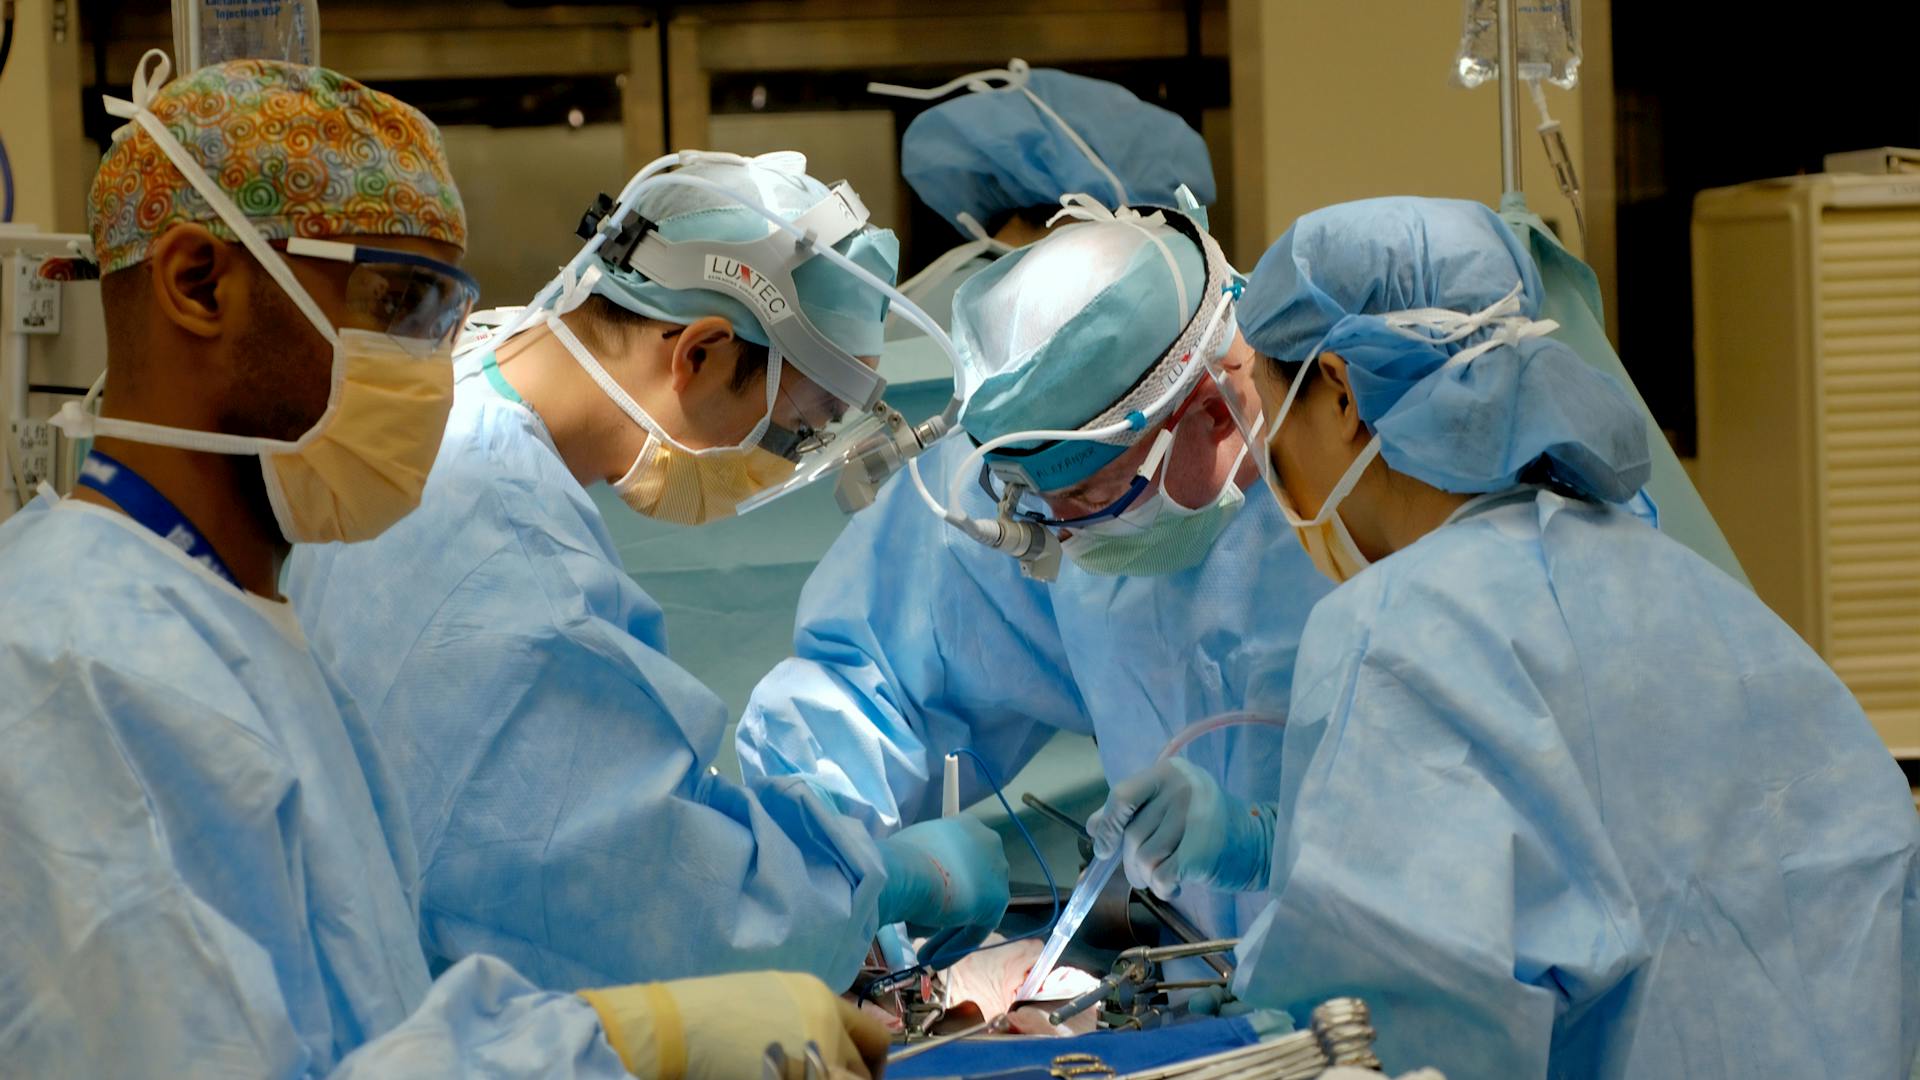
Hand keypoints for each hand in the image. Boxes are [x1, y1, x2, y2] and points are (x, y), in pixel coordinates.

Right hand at [580, 970, 888, 1078]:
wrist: (671, 1027)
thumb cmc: (708, 1016)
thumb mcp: (767, 1005)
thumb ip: (804, 1023)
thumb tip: (823, 1055)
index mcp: (820, 999)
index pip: (873, 1038)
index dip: (869, 1066)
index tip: (852, 1079)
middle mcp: (827, 1023)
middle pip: (863, 1071)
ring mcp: (814, 1053)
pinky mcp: (797, 1076)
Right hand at [877, 816, 1010, 967]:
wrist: (905, 870)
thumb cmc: (898, 858)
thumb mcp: (911, 852)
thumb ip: (924, 864)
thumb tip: (916, 887)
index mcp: (967, 825)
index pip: (960, 859)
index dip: (943, 885)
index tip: (924, 901)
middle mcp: (988, 843)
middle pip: (971, 883)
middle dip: (949, 909)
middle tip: (924, 931)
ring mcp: (996, 871)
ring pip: (973, 908)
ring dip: (949, 933)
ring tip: (925, 954)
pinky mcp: (997, 901)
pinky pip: (975, 929)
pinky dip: (955, 946)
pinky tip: (936, 961)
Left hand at [1086, 758, 1275, 899]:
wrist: (1259, 843)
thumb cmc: (1206, 825)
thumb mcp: (1170, 806)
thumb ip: (1131, 810)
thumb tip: (1092, 827)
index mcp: (1169, 773)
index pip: (1122, 795)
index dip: (1107, 825)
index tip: (1104, 847)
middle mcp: (1181, 789)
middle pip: (1132, 834)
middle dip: (1130, 862)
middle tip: (1143, 873)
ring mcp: (1194, 818)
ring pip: (1145, 858)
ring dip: (1147, 877)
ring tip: (1163, 876)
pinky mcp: (1202, 850)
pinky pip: (1162, 876)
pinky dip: (1162, 888)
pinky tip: (1175, 884)